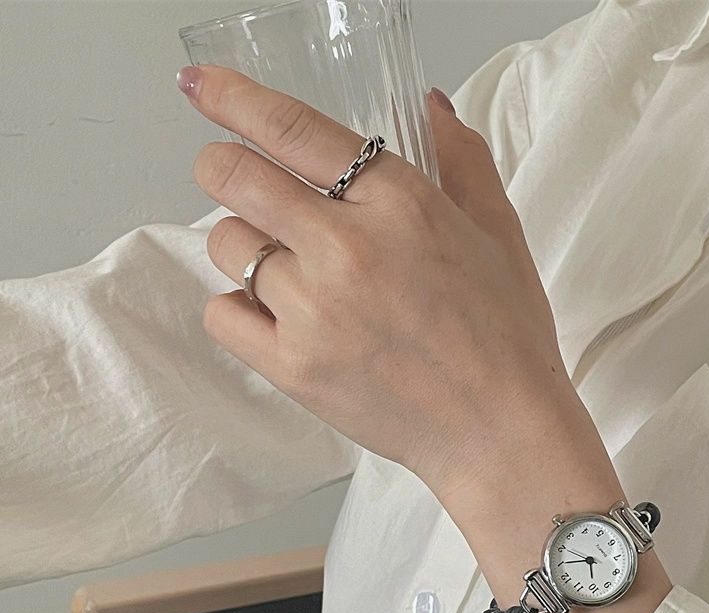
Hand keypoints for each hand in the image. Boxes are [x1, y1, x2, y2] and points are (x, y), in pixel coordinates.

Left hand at [179, 64, 586, 499]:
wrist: (500, 432)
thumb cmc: (507, 339)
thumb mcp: (500, 234)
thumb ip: (462, 160)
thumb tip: (428, 105)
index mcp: (400, 205)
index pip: (292, 129)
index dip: (233, 99)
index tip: (201, 85)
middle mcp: (349, 250)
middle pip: (234, 178)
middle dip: (222, 167)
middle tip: (234, 179)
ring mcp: (315, 312)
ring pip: (227, 246)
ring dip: (244, 245)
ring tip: (288, 270)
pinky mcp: (293, 368)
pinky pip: (221, 315)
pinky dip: (237, 307)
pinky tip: (275, 316)